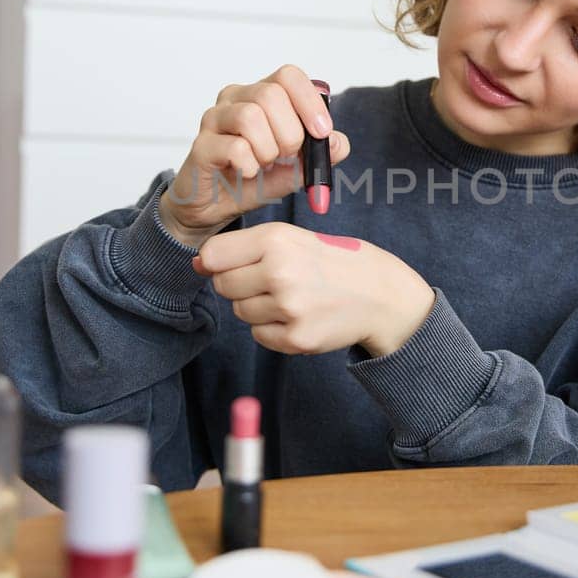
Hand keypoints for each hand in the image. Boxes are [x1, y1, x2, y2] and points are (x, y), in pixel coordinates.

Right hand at [159, 65, 351, 247]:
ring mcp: (214, 119)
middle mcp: (236, 99)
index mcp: (261, 95)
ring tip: (264, 165)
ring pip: (250, 116)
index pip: (288, 76)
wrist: (219, 207)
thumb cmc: (256, 179)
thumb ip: (321, 154)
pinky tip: (248, 173)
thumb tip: (337, 142)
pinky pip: (234, 147)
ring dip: (268, 150)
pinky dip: (250, 166)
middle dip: (290, 132)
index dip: (309, 101)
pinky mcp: (201, 145)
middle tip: (287, 156)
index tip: (322, 131)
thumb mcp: (298, 168)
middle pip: (270, 94)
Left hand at [192, 222, 435, 356]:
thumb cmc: (333, 261)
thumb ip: (243, 248)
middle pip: (223, 286)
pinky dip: (273, 328)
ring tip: (291, 297)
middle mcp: (280, 273)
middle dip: (241, 285)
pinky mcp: (296, 339)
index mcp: (277, 240)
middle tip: (274, 281)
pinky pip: (259, 335)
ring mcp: (288, 309)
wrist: (381, 295)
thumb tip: (196, 264)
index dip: (220, 262)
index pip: (213, 256)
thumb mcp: (293, 238)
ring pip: (240, 312)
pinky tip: (299, 315)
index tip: (238, 264)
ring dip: (258, 307)